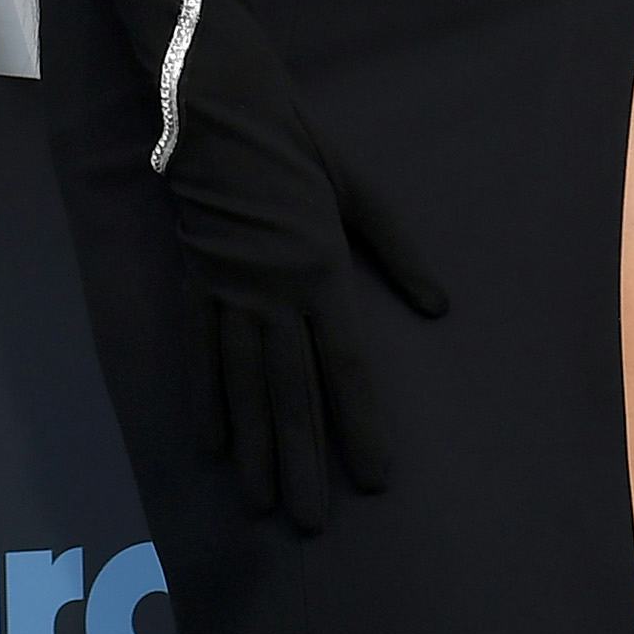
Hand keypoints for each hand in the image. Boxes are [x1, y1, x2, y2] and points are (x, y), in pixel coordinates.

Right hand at [164, 99, 447, 532]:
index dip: (361, 427)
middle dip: (302, 463)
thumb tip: (437, 305)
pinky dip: (205, 403)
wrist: (217, 111)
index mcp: (323, 273)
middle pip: (292, 394)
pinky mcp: (195, 286)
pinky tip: (211, 448)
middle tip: (309, 523)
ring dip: (253, 450)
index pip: (346, 368)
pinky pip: (200, 357)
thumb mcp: (361, 190)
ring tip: (259, 504)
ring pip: (244, 388)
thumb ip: (398, 250)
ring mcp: (229, 295)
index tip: (374, 480)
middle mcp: (275, 296)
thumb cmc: (297, 145)